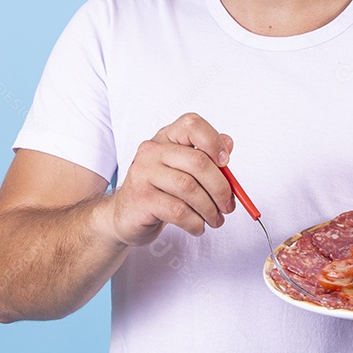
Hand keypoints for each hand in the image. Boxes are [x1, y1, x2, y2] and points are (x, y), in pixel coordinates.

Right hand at [107, 113, 234, 246]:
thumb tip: (228, 143)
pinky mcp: (142, 198)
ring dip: (209, 209)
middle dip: (220, 187)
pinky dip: (195, 222)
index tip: (226, 162)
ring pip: (190, 189)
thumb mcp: (182, 169)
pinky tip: (197, 227)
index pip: (192, 125)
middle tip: (228, 205)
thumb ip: (205, 156)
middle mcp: (153, 150)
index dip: (213, 141)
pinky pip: (179, 211)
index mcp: (167, 137)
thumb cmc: (159, 190)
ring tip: (214, 220)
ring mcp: (144, 173)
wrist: (125, 215)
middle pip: (198, 162)